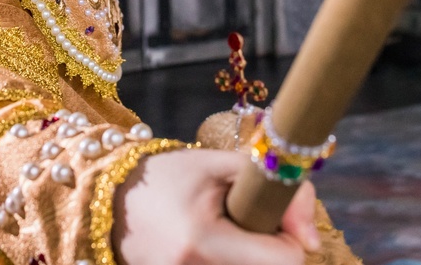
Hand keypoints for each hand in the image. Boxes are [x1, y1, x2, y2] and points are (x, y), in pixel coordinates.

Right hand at [112, 148, 319, 264]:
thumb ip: (274, 185)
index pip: (284, 261)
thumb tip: (312, 240)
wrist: (109, 199)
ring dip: (250, 258)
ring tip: (226, 235)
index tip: (271, 215)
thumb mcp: (217, 165)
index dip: (290, 237)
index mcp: (201, 240)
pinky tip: (212, 249)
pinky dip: (230, 264)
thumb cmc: (167, 177)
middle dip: (269, 251)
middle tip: (247, 224)